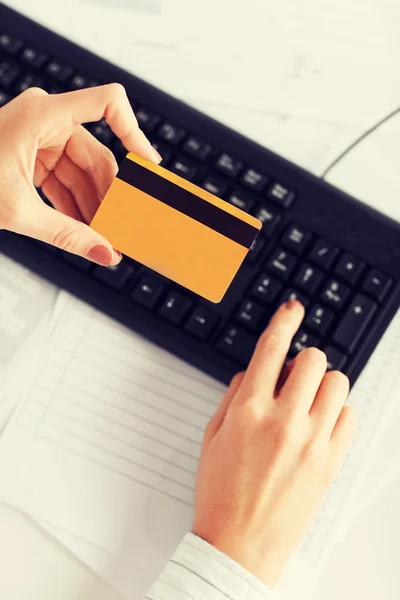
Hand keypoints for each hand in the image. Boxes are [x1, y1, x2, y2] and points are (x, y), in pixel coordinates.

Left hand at [0, 85, 160, 265]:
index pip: (107, 104)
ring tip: (104, 235)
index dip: (135, 131)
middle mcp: (44, 121)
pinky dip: (75, 204)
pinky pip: (65, 180)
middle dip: (110, 195)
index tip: (149, 165)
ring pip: (81, 172)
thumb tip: (105, 252)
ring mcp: (39, 139)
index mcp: (42, 116)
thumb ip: (68, 234)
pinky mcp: (33, 157)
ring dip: (94, 206)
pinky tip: (86, 228)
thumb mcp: (18, 211)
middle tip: (125, 225)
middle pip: (97, 154)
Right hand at [192, 299, 355, 586]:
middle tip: (295, 375)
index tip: (293, 308)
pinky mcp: (331, 461)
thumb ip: (235, 396)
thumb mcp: (213, 436)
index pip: (271, 349)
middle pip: (313, 359)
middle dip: (304, 359)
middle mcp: (283, 421)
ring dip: (323, 383)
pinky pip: (349, 416)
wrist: (239, 544)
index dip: (284, 320)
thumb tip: (255, 371)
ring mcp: (311, 441)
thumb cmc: (220, 492)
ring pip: (337, 382)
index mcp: (248, 411)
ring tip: (308, 400)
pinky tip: (319, 424)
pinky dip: (336, 411)